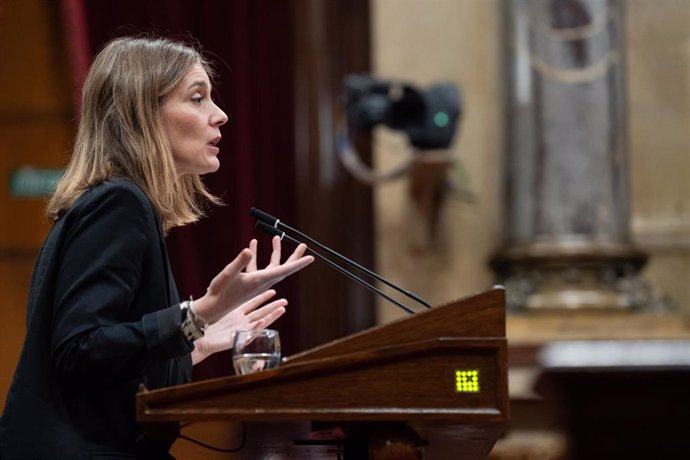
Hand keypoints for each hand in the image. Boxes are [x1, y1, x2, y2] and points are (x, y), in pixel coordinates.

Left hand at [191, 289, 286, 364]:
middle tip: (285, 301)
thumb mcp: (217, 309)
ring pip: (258, 322)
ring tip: (282, 310)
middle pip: (261, 313)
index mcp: (236, 313)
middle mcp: (240, 321)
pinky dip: (256, 328)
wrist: (196, 337)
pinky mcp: (236, 339)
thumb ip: (225, 300)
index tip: (274, 291)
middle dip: (273, 307)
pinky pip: (248, 333)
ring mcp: (239, 330)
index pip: (253, 303)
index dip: (263, 297)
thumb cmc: (205, 325)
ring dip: (270, 316)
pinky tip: (262, 321)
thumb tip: (227, 283)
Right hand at [193, 236, 312, 322]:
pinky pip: (259, 267)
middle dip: (294, 256)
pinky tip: (253, 245)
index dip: (298, 263)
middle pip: (284, 268)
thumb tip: (249, 250)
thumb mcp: (228, 274)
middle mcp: (262, 282)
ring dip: (275, 252)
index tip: (310, 258)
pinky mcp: (250, 282)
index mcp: (261, 280)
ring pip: (272, 266)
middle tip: (303, 246)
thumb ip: (239, 262)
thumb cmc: (220, 292)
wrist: (214, 307)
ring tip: (275, 238)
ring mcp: (257, 282)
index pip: (284, 270)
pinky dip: (258, 256)